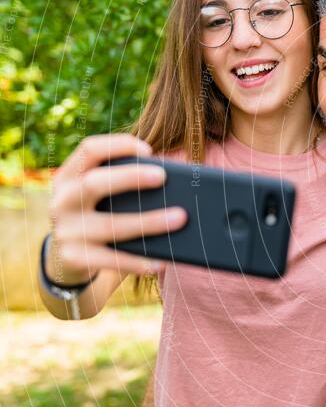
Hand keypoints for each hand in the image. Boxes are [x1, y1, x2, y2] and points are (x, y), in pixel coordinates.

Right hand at [47, 134, 187, 283]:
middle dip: (130, 177)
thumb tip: (179, 173)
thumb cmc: (99, 214)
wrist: (67, 257)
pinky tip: (163, 261)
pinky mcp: (74, 258)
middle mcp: (62, 200)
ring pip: (111, 226)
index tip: (148, 150)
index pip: (89, 149)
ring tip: (181, 218)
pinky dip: (139, 261)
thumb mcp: (102, 194)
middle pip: (95, 183)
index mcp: (69, 175)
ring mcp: (66, 231)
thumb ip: (128, 181)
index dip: (118, 145)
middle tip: (163, 176)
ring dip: (149, 222)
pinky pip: (112, 260)